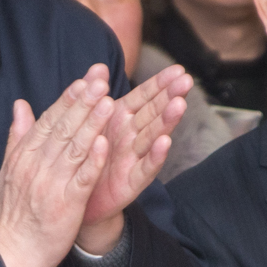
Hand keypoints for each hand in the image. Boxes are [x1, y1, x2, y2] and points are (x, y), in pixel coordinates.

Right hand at [0, 73, 115, 266]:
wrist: (11, 254)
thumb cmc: (13, 214)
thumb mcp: (8, 170)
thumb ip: (18, 136)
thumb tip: (20, 105)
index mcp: (25, 156)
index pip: (50, 120)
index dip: (69, 98)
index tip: (85, 79)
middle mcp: (37, 165)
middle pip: (64, 128)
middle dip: (84, 102)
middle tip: (101, 80)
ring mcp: (52, 184)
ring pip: (75, 148)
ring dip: (92, 123)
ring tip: (109, 102)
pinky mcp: (65, 204)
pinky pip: (81, 179)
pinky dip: (93, 160)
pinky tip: (104, 143)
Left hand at [78, 65, 190, 253]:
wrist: (79, 200)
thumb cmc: (88, 158)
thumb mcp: (90, 124)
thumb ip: (96, 97)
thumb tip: (99, 66)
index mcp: (120, 120)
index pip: (143, 97)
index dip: (160, 83)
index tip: (178, 69)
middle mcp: (132, 136)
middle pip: (153, 113)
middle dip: (170, 96)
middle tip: (186, 82)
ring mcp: (134, 158)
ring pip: (153, 136)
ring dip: (167, 121)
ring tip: (179, 105)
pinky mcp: (132, 182)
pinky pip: (145, 167)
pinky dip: (155, 156)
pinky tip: (166, 143)